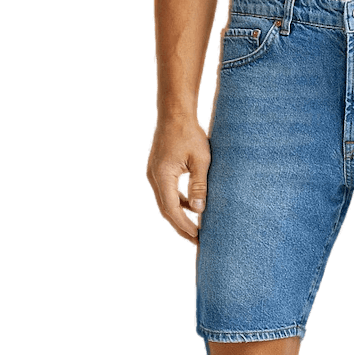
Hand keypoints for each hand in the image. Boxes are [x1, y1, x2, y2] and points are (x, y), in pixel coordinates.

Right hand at [146, 117, 210, 245]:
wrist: (174, 113)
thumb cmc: (189, 133)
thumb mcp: (200, 161)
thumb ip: (199, 186)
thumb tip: (198, 210)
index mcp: (162, 176)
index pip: (172, 209)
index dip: (184, 225)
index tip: (197, 236)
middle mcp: (153, 177)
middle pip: (165, 210)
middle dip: (180, 227)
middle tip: (195, 241)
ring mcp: (153, 174)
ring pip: (165, 203)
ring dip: (178, 217)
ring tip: (194, 229)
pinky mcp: (157, 170)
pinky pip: (166, 193)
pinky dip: (177, 204)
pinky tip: (190, 208)